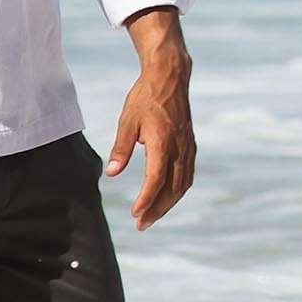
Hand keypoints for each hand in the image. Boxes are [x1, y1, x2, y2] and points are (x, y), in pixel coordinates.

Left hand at [107, 8, 196, 229]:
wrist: (170, 76)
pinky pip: (187, 174)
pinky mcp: (189, 143)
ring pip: (183, 183)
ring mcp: (187, 146)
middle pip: (172, 187)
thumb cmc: (145, 96)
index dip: (146, 199)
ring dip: (168, 203)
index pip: (156, 179)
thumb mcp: (127, 120)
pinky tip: (167, 196)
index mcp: (162, 141)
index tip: (134, 213)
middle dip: (157, 209)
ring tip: (152, 215)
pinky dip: (178, 190)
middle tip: (141, 224)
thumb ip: (121, 148)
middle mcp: (179, 146)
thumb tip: (113, 173)